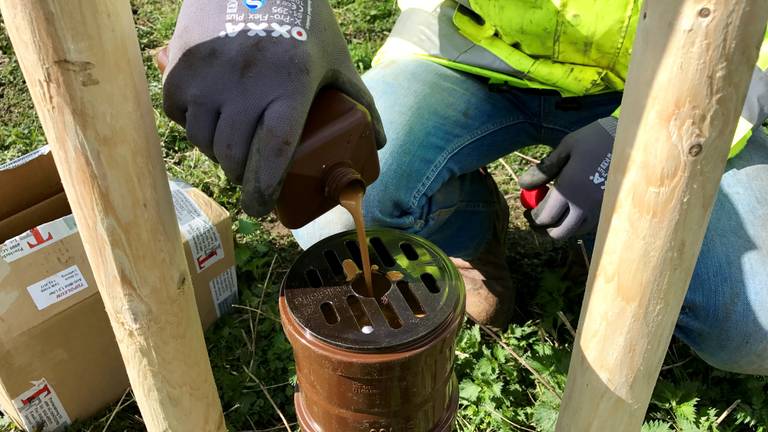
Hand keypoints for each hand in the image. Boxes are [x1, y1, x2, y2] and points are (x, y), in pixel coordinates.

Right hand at [162, 0, 384, 215]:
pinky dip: (190, 125)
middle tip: (249, 179)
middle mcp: (245, 83)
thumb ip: (361, 101)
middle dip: (241, 177)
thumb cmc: (303, 20)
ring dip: (216, 155)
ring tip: (230, 153)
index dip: (264, 190)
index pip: (271, 154)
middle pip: (234, 155)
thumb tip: (379, 144)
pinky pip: (178, 113)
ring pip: (203, 139)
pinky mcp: (181, 64)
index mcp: (289, 86)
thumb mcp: (336, 59)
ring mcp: (209, 74)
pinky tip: (206, 122)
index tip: (262, 208)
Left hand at [518, 118, 616, 239]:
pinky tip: (574, 208)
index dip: (534, 217)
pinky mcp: (610, 210)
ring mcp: (599, 211)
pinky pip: (589, 226)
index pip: (545, 217)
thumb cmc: (595, 138)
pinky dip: (578, 223)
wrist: (633, 139)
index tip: (529, 210)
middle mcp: (584, 206)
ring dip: (562, 227)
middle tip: (538, 217)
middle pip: (559, 233)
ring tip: (555, 213)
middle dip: (545, 228)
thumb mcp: (566, 148)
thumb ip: (544, 169)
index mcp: (569, 190)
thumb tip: (523, 185)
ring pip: (575, 232)